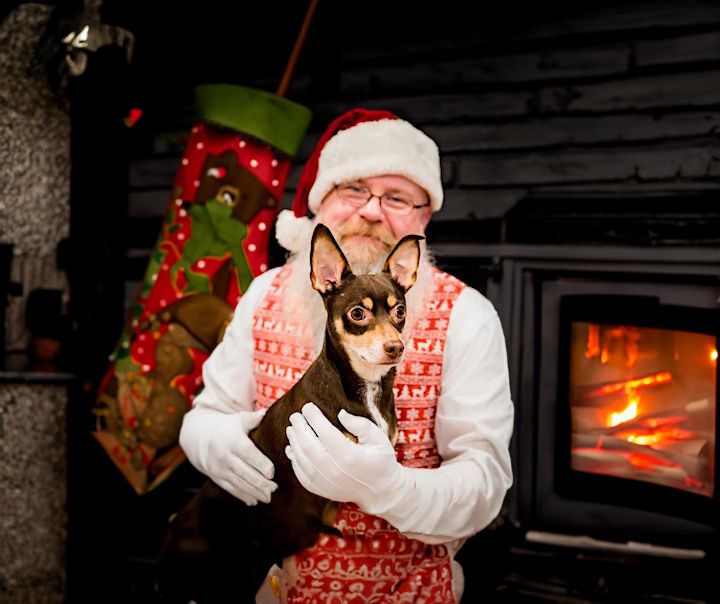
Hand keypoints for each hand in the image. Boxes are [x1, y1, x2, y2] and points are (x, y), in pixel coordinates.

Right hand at [183, 408, 276, 504]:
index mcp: (234, 442)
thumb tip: (266, 413)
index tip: (273, 473)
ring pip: (240, 484)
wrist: (199, 437)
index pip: (250, 455)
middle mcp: (226, 457)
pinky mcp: (217, 477)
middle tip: (275, 488)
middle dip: (261, 483)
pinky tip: (254, 501)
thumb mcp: (238, 419)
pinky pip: (231, 489)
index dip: (262, 465)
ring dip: (255, 492)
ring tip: (268, 497)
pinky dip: (243, 496)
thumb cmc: (226, 427)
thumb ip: (253, 418)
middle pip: (246, 473)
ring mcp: (220, 469)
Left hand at [285, 402, 407, 512]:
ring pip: (302, 459)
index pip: (326, 432)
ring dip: (294, 442)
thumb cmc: (380, 460)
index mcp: (350, 456)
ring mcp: (326, 483)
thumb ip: (360, 425)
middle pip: (309, 446)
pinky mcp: (320, 490)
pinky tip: (292, 447)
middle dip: (299, 428)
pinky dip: (294, 459)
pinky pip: (301, 473)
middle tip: (295, 415)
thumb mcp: (378, 439)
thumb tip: (340, 414)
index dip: (314, 417)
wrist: (380, 491)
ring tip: (292, 428)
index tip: (308, 406)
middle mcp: (335, 471)